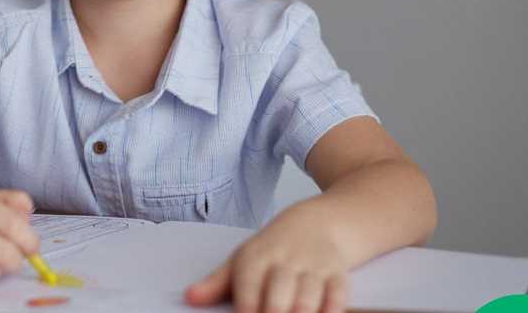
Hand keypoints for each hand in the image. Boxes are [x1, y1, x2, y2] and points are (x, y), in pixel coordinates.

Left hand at [184, 204, 348, 312]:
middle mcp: (284, 260)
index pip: (247, 286)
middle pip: (278, 294)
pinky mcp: (337, 273)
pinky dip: (331, 309)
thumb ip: (217, 283)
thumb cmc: (275, 248)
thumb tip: (189, 298)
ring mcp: (313, 266)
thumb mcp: (242, 259)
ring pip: (307, 296)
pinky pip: (337, 294)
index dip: (246, 308)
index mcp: (256, 257)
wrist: (319, 222)